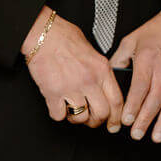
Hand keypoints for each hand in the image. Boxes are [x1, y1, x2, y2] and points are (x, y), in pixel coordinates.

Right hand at [23, 8, 123, 129]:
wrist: (44, 35)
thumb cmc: (65, 38)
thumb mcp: (93, 52)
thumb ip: (101, 71)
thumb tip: (104, 87)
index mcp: (102, 70)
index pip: (117, 101)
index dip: (117, 117)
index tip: (114, 125)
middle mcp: (90, 80)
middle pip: (102, 113)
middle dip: (96, 122)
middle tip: (91, 120)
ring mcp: (71, 88)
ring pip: (81, 117)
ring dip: (76, 118)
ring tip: (72, 110)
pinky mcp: (53, 93)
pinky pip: (59, 115)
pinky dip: (58, 113)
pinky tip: (58, 105)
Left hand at [110, 6, 160, 141]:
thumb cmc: (154, 32)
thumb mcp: (130, 41)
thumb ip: (118, 59)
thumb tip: (107, 77)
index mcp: (147, 61)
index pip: (140, 88)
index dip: (133, 106)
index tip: (125, 120)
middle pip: (154, 100)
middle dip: (145, 119)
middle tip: (136, 133)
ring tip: (156, 137)